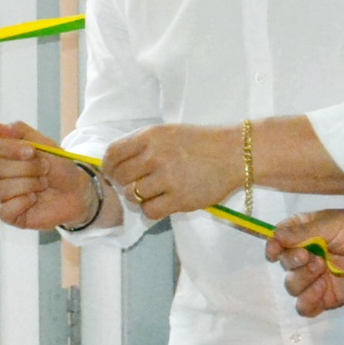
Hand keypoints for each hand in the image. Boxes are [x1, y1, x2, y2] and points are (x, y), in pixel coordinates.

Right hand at [0, 120, 98, 231]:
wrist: (76, 191)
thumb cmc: (59, 168)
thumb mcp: (45, 143)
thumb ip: (20, 131)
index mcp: (5, 154)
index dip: (8, 148)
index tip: (30, 151)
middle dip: (27, 168)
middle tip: (45, 169)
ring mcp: (2, 194)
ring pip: (1, 189)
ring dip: (29, 185)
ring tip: (43, 184)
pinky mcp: (8, 214)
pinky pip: (3, 210)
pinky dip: (22, 203)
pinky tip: (34, 199)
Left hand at [102, 123, 245, 222]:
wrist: (235, 154)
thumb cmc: (201, 143)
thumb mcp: (168, 133)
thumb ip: (142, 145)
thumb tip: (115, 163)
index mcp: (151, 136)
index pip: (113, 154)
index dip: (108, 166)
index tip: (112, 172)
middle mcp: (156, 156)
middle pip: (120, 176)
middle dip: (122, 183)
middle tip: (133, 184)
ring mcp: (168, 178)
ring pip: (133, 195)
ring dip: (138, 197)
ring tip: (151, 192)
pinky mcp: (180, 198)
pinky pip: (150, 211)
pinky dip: (152, 209)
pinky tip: (162, 202)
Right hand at [266, 207, 343, 313]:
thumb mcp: (332, 223)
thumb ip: (304, 233)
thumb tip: (275, 237)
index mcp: (302, 234)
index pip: (277, 242)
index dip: (274, 248)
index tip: (276, 252)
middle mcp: (305, 256)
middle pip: (285, 268)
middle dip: (296, 265)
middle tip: (316, 259)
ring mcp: (316, 278)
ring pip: (294, 288)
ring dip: (303, 282)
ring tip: (322, 273)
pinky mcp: (327, 296)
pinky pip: (308, 306)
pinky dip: (311, 301)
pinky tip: (323, 291)